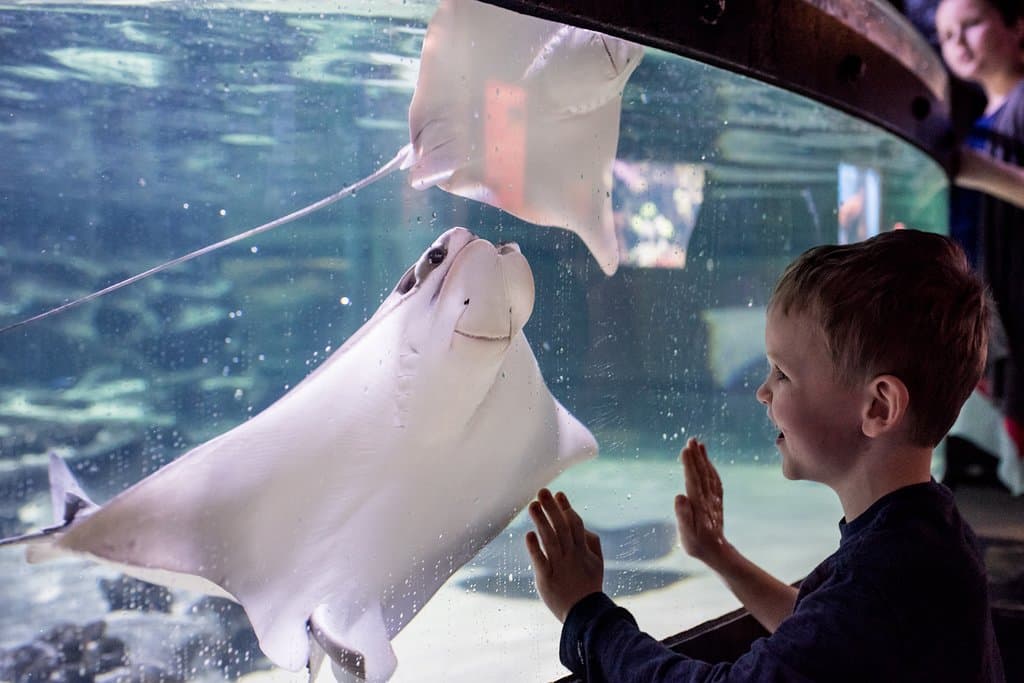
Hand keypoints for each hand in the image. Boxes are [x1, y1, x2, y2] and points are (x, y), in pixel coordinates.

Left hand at [525, 488, 603, 622]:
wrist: (584, 615)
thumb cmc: (588, 586)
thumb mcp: (596, 563)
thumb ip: (591, 542)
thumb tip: (582, 525)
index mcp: (583, 551)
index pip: (575, 524)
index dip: (566, 508)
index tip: (558, 494)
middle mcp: (571, 556)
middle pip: (562, 528)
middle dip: (553, 508)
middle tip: (542, 491)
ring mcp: (559, 566)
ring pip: (551, 540)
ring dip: (542, 522)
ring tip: (533, 505)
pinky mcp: (547, 579)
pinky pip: (540, 561)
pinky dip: (535, 548)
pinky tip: (529, 535)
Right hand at [675, 438, 728, 568]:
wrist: (717, 552)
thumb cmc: (697, 544)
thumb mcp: (687, 534)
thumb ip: (683, 515)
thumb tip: (679, 496)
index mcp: (699, 505)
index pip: (693, 480)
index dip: (689, 465)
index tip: (685, 450)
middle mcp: (708, 499)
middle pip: (702, 473)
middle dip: (696, 456)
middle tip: (691, 440)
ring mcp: (713, 499)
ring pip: (709, 474)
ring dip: (704, 459)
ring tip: (698, 444)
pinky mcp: (716, 501)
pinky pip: (714, 480)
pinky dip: (710, 468)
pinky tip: (707, 461)